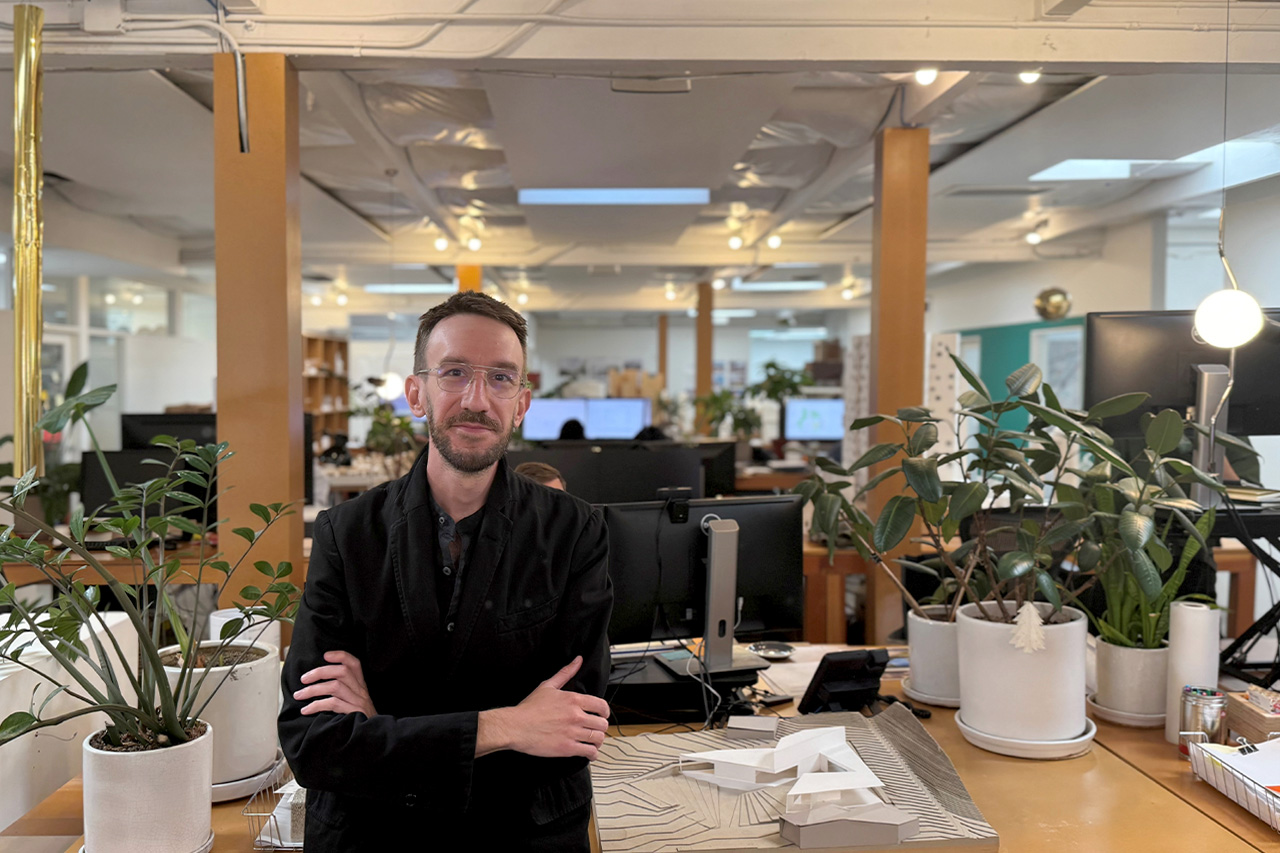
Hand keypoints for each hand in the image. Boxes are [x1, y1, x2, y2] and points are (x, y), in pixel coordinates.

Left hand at [294, 650, 376, 717]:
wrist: (373, 737)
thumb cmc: (359, 720)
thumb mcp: (356, 702)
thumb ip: (344, 692)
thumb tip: (317, 684)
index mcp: (361, 686)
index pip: (354, 664)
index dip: (341, 656)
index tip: (325, 655)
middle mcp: (361, 691)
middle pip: (342, 671)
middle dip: (320, 672)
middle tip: (303, 679)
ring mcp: (358, 702)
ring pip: (335, 686)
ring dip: (313, 689)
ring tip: (299, 695)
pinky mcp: (354, 713)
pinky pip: (333, 704)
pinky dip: (316, 705)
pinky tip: (306, 710)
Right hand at [485, 656, 609, 760]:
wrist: (516, 726)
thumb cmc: (529, 708)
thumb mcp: (548, 686)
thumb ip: (565, 673)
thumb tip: (577, 661)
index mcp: (573, 700)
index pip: (602, 706)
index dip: (605, 712)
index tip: (602, 715)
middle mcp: (576, 716)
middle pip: (602, 724)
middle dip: (600, 727)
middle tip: (595, 729)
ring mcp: (572, 733)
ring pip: (598, 738)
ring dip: (598, 741)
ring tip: (593, 741)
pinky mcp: (567, 748)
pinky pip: (589, 752)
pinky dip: (592, 753)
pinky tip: (589, 752)